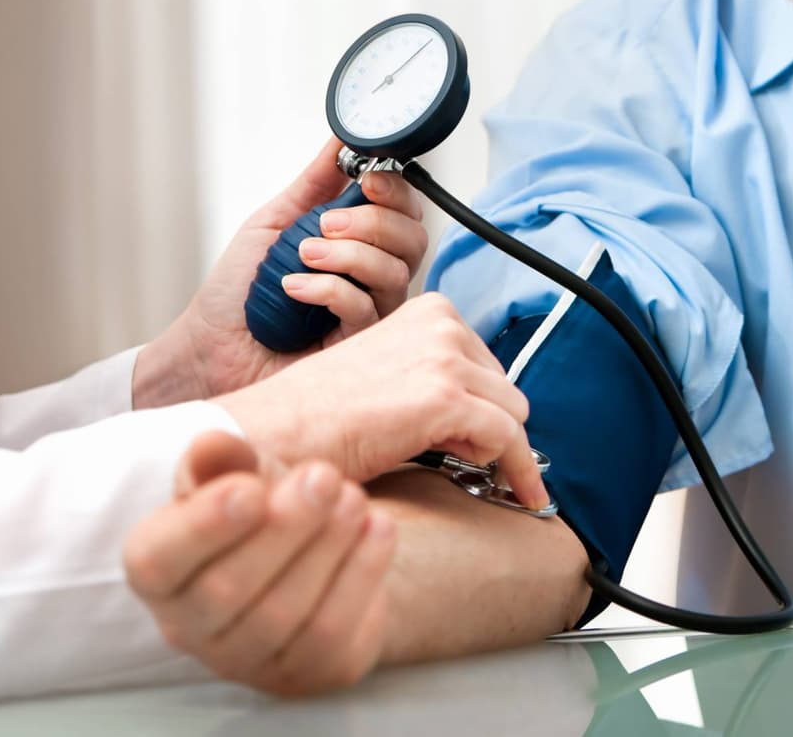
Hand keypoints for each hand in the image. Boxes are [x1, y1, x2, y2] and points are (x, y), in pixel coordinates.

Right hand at [124, 430, 395, 695]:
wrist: (313, 552)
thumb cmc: (260, 510)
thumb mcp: (239, 474)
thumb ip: (220, 459)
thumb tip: (208, 445)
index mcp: (156, 571)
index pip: (156, 561)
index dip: (201, 527)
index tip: (250, 488)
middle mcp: (189, 626)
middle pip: (226, 589)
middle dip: (284, 528)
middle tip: (325, 477)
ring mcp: (245, 661)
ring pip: (282, 614)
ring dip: (326, 547)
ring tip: (354, 497)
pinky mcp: (303, 674)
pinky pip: (330, 633)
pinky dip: (360, 575)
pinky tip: (378, 530)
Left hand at [137, 139, 428, 404]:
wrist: (207, 343)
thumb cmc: (238, 288)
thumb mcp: (274, 220)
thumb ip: (315, 182)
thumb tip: (341, 137)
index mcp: (359, 242)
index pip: (404, 211)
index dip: (396, 191)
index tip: (368, 179)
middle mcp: (371, 276)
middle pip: (413, 240)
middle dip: (374, 222)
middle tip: (325, 223)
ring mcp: (367, 312)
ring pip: (394, 273)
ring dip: (348, 255)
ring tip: (302, 255)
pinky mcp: (355, 346)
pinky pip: (365, 309)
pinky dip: (328, 289)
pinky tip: (293, 289)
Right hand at [214, 292, 549, 509]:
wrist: (277, 432)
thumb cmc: (320, 415)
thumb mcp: (389, 375)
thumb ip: (435, 378)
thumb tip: (489, 417)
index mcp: (428, 311)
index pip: (489, 365)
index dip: (478, 406)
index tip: (473, 439)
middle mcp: (441, 324)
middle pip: (507, 389)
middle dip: (486, 426)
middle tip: (448, 454)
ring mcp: (443, 358)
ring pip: (514, 415)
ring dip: (488, 448)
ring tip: (441, 460)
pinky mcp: (444, 397)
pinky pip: (508, 440)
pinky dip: (506, 470)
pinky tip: (475, 480)